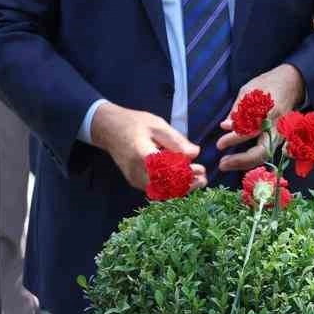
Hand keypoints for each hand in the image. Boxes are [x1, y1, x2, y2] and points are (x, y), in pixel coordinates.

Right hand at [89, 103, 207, 192]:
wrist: (109, 129)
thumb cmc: (134, 123)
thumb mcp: (158, 125)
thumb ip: (176, 140)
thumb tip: (195, 153)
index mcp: (143, 154)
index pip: (167, 171)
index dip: (186, 174)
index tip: (200, 169)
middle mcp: (137, 171)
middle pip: (166, 186)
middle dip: (187, 185)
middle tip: (204, 179)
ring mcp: (134, 179)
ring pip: (161, 191)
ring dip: (180, 188)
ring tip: (197, 181)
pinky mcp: (134, 182)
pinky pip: (155, 188)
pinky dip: (171, 187)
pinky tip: (183, 180)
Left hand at [215, 63, 304, 172]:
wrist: (292, 83)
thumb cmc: (268, 84)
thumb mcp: (249, 90)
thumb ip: (238, 109)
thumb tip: (225, 126)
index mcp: (270, 111)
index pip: (251, 131)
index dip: (234, 139)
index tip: (219, 144)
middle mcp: (278, 126)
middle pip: (262, 151)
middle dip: (241, 160)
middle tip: (222, 163)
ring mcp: (282, 134)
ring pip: (265, 156)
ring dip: (245, 163)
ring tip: (226, 164)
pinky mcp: (281, 138)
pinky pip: (267, 152)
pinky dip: (253, 159)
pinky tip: (239, 161)